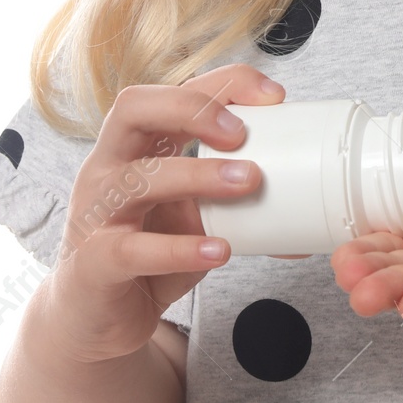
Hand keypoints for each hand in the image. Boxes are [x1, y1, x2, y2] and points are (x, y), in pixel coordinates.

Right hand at [42, 63, 285, 363]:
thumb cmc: (146, 252)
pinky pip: (130, 249)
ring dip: (197, 174)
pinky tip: (219, 250)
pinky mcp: (93, 263)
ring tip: (249, 183)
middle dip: (192, 108)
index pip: (172, 90)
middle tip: (242, 133)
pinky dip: (179, 248)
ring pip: (136, 177)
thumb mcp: (193, 217)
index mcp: (136, 145)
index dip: (222, 83)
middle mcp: (108, 168)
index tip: (274, 97)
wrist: (94, 319)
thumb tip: (309, 216)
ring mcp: (96, 213)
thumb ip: (235, 204)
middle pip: (132, 108)